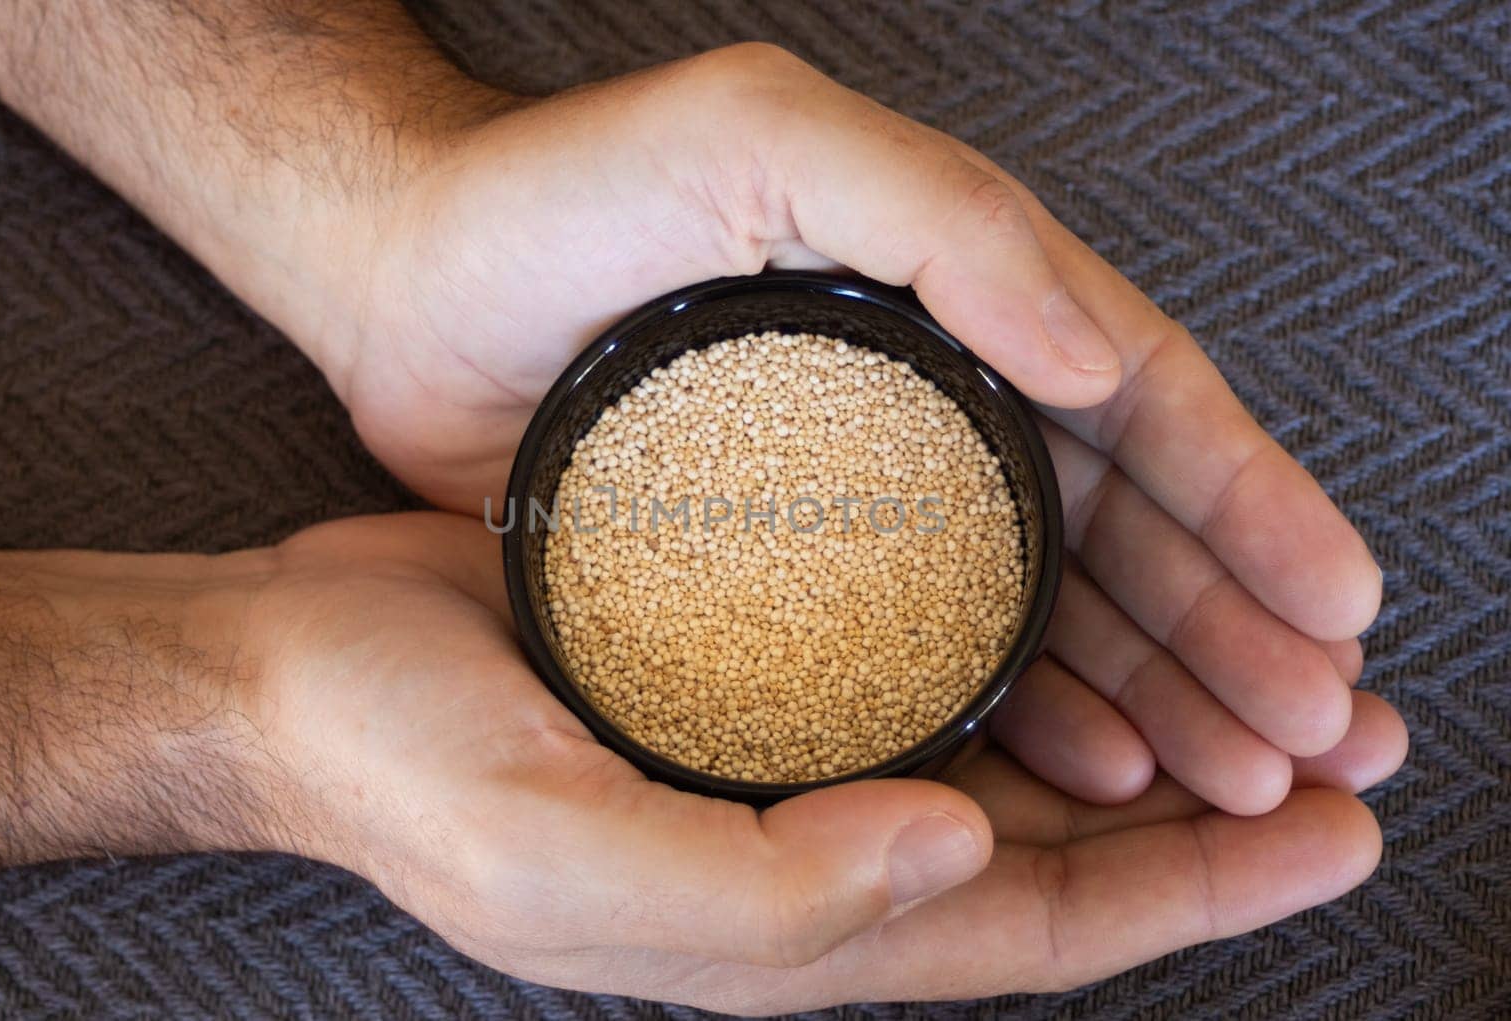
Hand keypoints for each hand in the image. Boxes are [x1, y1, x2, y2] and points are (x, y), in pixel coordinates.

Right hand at [243, 512, 1398, 1011]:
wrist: (305, 668)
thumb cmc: (410, 768)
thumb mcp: (563, 860)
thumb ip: (765, 893)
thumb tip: (965, 851)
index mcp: (784, 926)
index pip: (1036, 932)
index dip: (1195, 894)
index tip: (1329, 825)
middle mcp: (809, 845)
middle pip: (1056, 855)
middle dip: (1208, 817)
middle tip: (1344, 744)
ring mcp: (788, 757)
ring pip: (1013, 762)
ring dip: (1143, 732)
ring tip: (1256, 683)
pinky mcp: (759, 668)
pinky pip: (930, 672)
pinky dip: (1028, 655)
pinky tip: (1083, 607)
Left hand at [294, 44, 1396, 813]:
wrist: (405, 282)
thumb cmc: (560, 196)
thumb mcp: (760, 139)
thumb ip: (944, 217)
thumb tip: (1107, 351)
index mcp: (954, 294)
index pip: (1145, 402)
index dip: (1254, 503)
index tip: (1336, 604)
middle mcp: (934, 395)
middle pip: (1129, 523)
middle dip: (1239, 626)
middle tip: (1326, 728)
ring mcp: (870, 491)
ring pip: (1056, 602)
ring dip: (1160, 686)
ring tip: (1240, 769)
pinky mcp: (794, 568)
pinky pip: (943, 649)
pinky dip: (1029, 708)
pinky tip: (1087, 769)